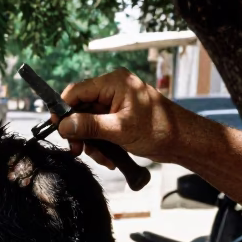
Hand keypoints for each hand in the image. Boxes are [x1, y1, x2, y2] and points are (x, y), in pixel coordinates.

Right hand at [52, 68, 185, 167]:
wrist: (183, 141)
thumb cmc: (158, 129)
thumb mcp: (120, 129)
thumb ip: (90, 126)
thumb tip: (64, 125)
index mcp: (113, 82)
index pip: (76, 91)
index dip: (64, 110)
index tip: (58, 129)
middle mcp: (112, 89)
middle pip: (81, 109)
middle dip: (79, 132)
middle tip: (78, 151)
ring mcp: (116, 104)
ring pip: (89, 122)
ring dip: (91, 142)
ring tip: (103, 158)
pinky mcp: (119, 117)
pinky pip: (100, 128)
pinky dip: (101, 144)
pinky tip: (110, 157)